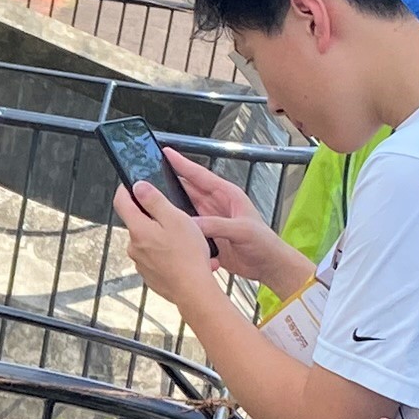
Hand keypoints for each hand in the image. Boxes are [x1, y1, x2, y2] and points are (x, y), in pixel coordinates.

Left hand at [115, 178, 227, 313]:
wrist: (194, 291)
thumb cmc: (188, 256)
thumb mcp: (175, 218)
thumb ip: (154, 200)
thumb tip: (138, 187)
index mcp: (138, 229)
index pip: (121, 202)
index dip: (126, 189)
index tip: (132, 184)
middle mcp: (134, 246)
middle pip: (138, 222)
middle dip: (154, 217)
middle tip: (176, 219)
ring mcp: (141, 262)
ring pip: (149, 240)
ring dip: (164, 237)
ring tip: (186, 242)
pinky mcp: (150, 274)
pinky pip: (156, 257)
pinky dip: (168, 254)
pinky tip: (185, 256)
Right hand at [159, 147, 295, 282]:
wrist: (269, 266)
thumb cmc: (264, 243)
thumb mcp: (242, 230)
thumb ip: (217, 225)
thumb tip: (191, 223)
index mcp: (228, 195)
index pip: (201, 175)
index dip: (182, 163)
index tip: (166, 153)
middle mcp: (217, 204)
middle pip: (188, 189)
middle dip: (170, 182)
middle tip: (149, 177)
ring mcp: (211, 219)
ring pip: (185, 208)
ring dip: (172, 206)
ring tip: (151, 202)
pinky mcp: (208, 236)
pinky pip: (188, 228)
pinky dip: (178, 227)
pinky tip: (165, 228)